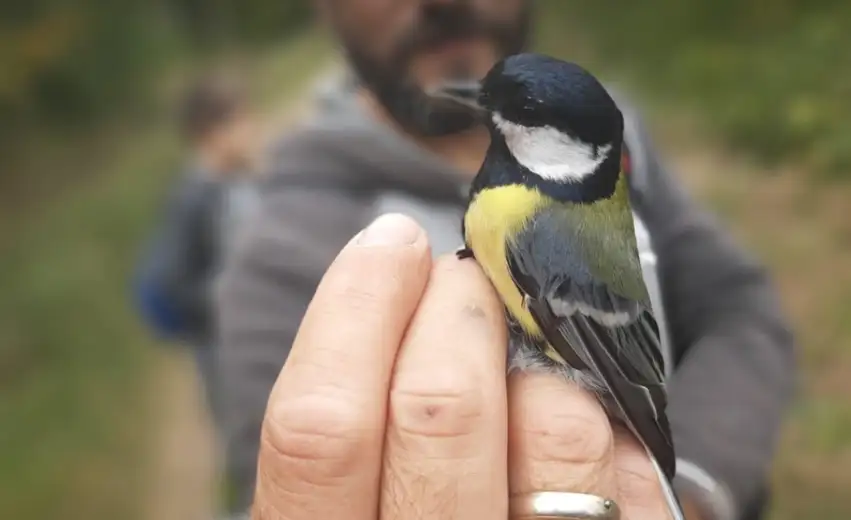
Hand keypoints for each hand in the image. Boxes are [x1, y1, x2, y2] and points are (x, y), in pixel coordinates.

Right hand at [252, 214, 672, 518]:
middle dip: (457, 311)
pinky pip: (634, 472)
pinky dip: (607, 418)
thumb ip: (360, 430)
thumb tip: (402, 285)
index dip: (352, 314)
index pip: (317, 429)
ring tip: (521, 364)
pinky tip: (577, 422)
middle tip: (467, 279)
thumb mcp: (347, 507)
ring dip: (538, 363)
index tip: (388, 244)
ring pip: (558, 432)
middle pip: (441, 413)